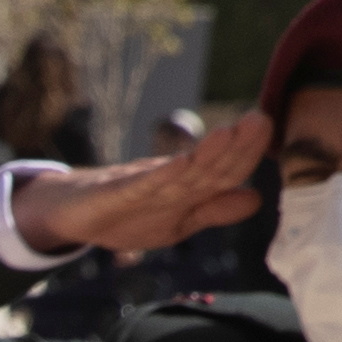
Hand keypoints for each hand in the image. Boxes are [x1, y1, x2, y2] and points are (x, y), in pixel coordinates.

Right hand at [6, 112, 275, 258]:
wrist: (72, 212)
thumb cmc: (127, 214)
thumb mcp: (177, 222)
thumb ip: (213, 210)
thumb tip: (256, 197)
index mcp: (188, 187)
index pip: (225, 169)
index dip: (249, 153)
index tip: (270, 130)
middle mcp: (170, 179)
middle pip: (208, 164)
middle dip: (235, 144)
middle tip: (260, 119)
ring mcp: (143, 185)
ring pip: (180, 170)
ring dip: (205, 152)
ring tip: (230, 132)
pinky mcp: (115, 194)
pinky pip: (140, 185)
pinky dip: (160, 176)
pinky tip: (180, 164)